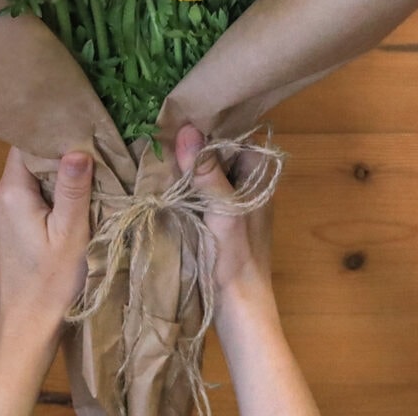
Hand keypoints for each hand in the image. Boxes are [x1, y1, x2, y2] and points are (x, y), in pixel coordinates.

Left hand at [0, 146, 93, 340]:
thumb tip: (78, 148)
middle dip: (61, 155)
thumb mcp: (71, 234)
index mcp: (10, 192)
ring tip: (89, 178)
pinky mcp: (5, 222)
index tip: (86, 131)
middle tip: (95, 155)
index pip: (29, 142)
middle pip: (30, 157)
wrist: (27, 327)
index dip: (56, 134)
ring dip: (57, 176)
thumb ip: (73, 189)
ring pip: (31, 175)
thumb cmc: (51, 283)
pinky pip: (29, 192)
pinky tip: (72, 202)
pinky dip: (50, 192)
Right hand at [174, 124, 273, 313]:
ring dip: (186, 162)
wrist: (238, 304)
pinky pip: (200, 185)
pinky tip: (164, 175)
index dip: (209, 123)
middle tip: (161, 129)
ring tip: (158, 147)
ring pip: (207, 167)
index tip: (180, 113)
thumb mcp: (222, 208)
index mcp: (259, 172)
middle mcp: (248, 179)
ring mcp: (232, 196)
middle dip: (194, 141)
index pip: (234, 132)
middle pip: (219, 148)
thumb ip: (206, 170)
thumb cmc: (237, 255)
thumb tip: (187, 129)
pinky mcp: (217, 212)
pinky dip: (185, 180)